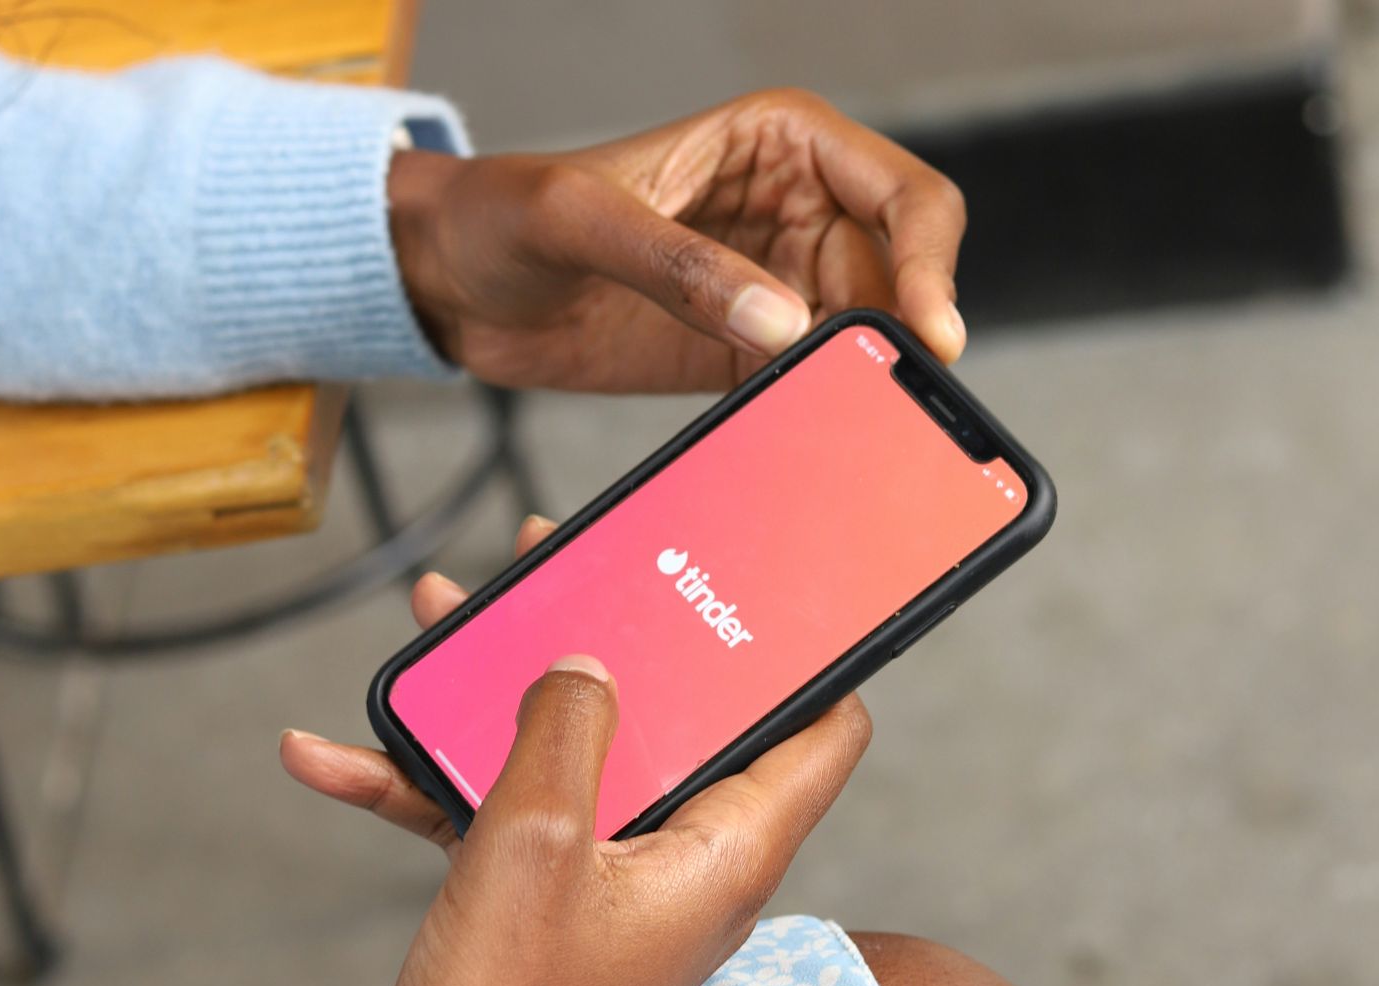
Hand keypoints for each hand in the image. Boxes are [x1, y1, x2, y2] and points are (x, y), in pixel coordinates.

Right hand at [279, 516, 872, 860]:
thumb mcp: (531, 844)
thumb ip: (564, 729)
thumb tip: (585, 661)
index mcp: (724, 851)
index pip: (821, 734)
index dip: (806, 657)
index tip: (766, 591)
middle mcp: (683, 861)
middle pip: (675, 720)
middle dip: (612, 641)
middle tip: (566, 570)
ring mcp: (613, 881)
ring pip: (576, 752)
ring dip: (502, 694)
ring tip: (449, 618)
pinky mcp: (549, 901)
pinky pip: (502, 812)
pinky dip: (431, 781)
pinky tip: (336, 755)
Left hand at [388, 88, 966, 392]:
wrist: (447, 281)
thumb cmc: (501, 211)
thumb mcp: (578, 219)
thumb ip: (677, 264)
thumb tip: (781, 321)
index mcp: (780, 146)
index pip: (906, 196)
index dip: (931, 263)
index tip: (925, 334)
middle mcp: (794, 213)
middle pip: (896, 282)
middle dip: (894, 343)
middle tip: (882, 407)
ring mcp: (772, 288)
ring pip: (857, 345)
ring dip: (855, 390)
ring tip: (839, 435)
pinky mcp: (738, 354)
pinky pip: (801, 389)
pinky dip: (808, 418)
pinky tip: (796, 446)